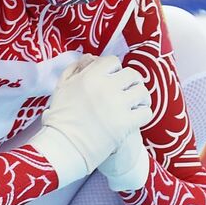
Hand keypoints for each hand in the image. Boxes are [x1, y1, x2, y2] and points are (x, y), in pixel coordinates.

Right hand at [30, 54, 152, 183]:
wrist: (63, 147)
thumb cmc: (60, 118)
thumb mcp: (62, 87)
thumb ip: (75, 69)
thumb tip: (91, 58)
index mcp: (90, 76)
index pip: (113, 61)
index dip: (114, 70)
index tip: (111, 80)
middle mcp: (106, 87)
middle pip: (132, 74)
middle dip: (130, 82)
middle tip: (125, 93)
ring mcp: (117, 105)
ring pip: (142, 91)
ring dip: (140, 97)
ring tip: (133, 104)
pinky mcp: (125, 124)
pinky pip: (145, 112)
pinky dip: (142, 114)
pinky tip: (134, 118)